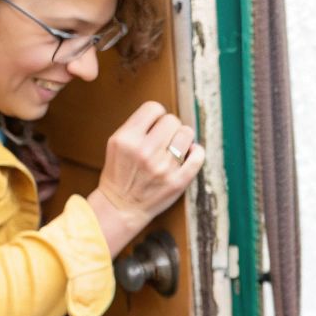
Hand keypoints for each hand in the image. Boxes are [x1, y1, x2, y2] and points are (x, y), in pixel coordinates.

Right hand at [89, 102, 205, 253]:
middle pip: (172, 120)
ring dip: (183, 139)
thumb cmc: (120, 174)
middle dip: (170, 127)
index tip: (155, 125)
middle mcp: (144, 151)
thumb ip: (136, 127)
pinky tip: (188, 155)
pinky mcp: (177, 182)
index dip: (156, 115)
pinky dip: (196, 153)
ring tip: (175, 148)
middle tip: (164, 139)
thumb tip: (164, 115)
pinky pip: (198, 156)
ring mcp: (162, 167)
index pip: (153, 108)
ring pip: (187, 133)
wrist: (120, 207)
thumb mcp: (117, 144)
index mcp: (126, 139)